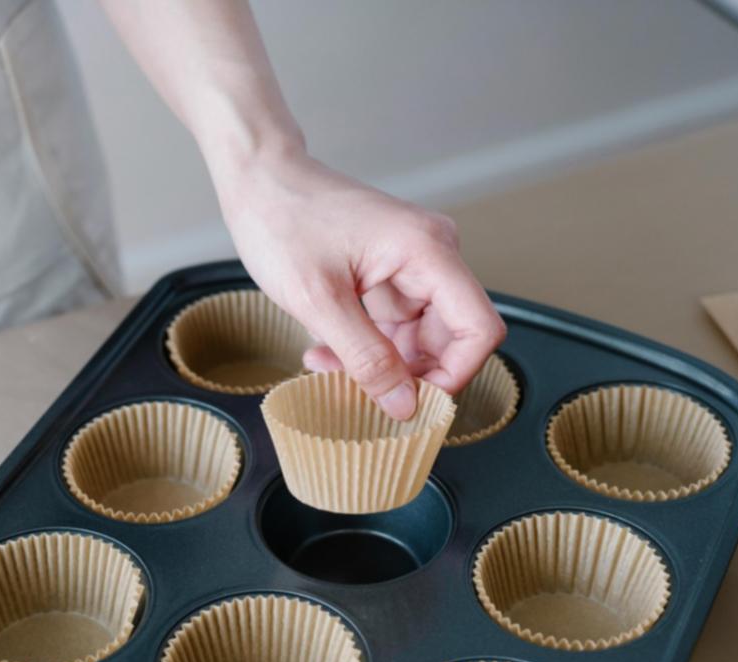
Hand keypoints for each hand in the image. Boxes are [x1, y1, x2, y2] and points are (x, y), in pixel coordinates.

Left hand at [217, 149, 504, 418]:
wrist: (259, 179)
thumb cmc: (282, 220)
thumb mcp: (319, 302)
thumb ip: (367, 358)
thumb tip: (406, 406)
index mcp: (428, 250)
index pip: (479, 329)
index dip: (454, 375)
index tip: (412, 403)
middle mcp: (432, 254)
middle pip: (452, 339)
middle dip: (409, 374)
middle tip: (359, 391)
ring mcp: (414, 264)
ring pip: (421, 339)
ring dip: (381, 364)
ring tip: (328, 366)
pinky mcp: (392, 272)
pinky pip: (397, 326)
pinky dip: (367, 347)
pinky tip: (327, 350)